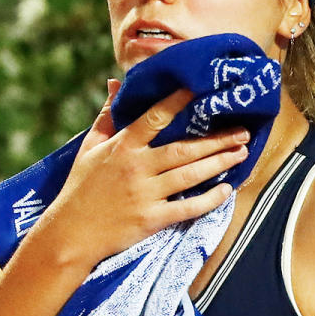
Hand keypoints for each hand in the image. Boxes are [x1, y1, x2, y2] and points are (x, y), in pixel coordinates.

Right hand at [46, 83, 249, 264]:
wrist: (72, 232)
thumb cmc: (80, 187)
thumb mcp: (89, 147)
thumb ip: (107, 115)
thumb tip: (116, 83)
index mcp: (122, 147)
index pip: (154, 118)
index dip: (177, 102)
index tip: (200, 91)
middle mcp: (137, 167)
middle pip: (184, 149)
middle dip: (216, 139)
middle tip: (242, 131)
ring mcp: (146, 194)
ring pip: (190, 175)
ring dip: (219, 163)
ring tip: (240, 153)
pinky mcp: (152, 219)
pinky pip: (188, 207)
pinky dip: (210, 199)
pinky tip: (226, 190)